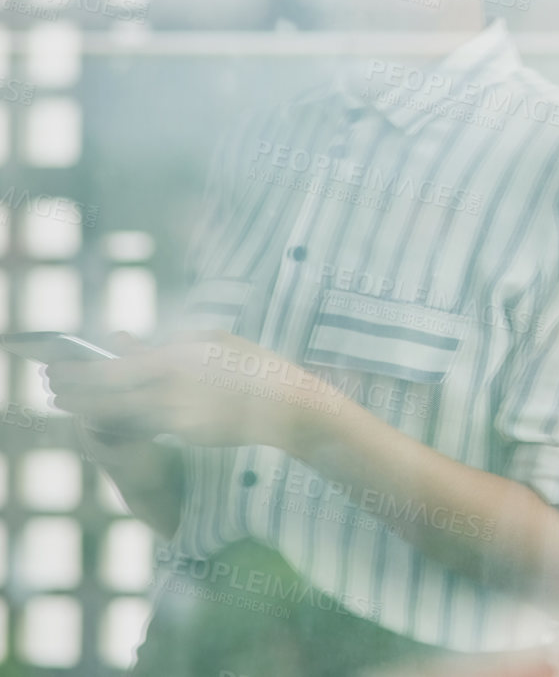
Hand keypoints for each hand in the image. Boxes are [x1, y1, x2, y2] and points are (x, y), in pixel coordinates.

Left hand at [44, 331, 347, 450]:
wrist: (287, 405)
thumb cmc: (252, 364)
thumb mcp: (211, 341)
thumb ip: (164, 344)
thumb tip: (121, 342)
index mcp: (176, 359)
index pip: (110, 370)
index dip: (76, 372)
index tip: (55, 368)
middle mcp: (171, 390)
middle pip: (105, 398)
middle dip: (73, 393)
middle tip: (52, 386)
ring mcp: (177, 417)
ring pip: (118, 416)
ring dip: (90, 409)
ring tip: (69, 401)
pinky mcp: (185, 435)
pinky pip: (143, 426)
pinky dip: (120, 420)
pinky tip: (106, 415)